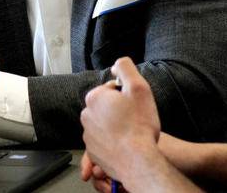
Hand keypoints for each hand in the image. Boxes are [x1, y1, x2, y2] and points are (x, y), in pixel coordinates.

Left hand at [80, 57, 160, 185]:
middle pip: (106, 107)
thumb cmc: (140, 125)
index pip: (111, 89)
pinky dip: (112, 142)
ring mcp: (87, 135)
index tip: (135, 106)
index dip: (126, 96)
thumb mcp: (139, 87)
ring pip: (104, 124)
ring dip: (115, 126)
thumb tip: (116, 65)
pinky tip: (125, 145)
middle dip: (119, 111)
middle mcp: (86, 115)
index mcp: (94, 97)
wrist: (138, 161)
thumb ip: (126, 68)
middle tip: (135, 119)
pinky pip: (103, 141)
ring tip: (131, 133)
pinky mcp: (92, 152)